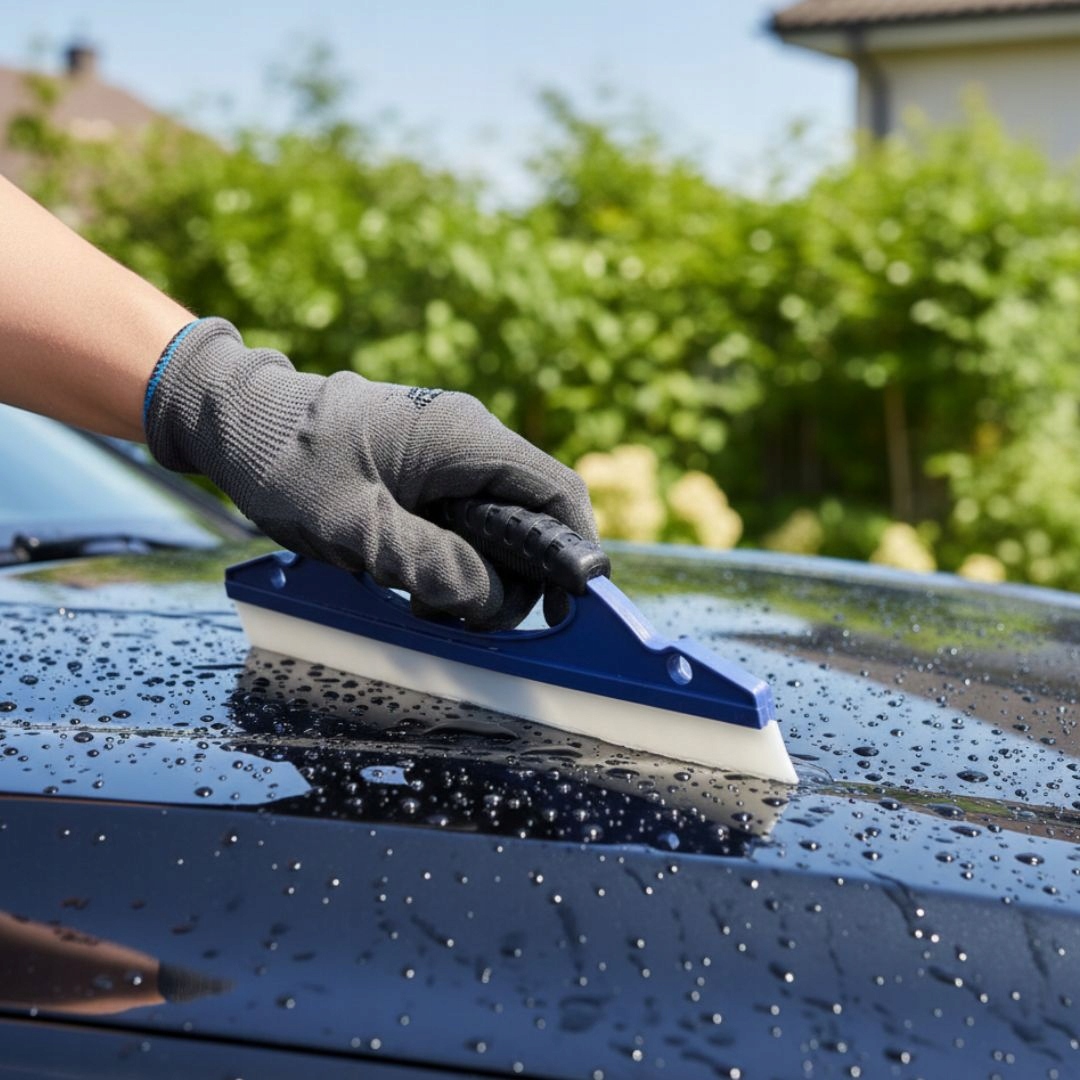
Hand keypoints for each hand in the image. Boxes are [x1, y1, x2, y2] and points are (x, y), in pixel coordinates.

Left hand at [145, 318, 597, 629]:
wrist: (236, 419)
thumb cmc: (287, 464)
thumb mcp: (356, 528)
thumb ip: (431, 564)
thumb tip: (492, 601)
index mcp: (465, 437)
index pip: (558, 492)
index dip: (573, 553)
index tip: (563, 607)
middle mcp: (469, 435)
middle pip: (532, 513)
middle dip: (514, 575)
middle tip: (467, 618)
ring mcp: (449, 447)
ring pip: (498, 519)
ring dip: (479, 569)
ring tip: (428, 603)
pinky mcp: (426, 463)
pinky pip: (465, 514)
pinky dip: (455, 553)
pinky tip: (414, 577)